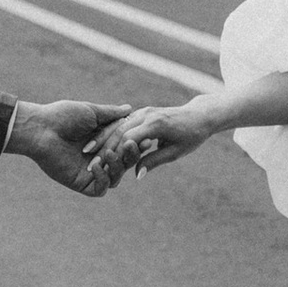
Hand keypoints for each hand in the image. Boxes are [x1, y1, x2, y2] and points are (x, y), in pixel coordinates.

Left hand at [6, 97, 130, 193]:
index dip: (136, 144)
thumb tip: (129, 109)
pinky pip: (100, 188)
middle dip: (131, 156)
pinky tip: (96, 166)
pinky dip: (103, 179)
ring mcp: (90, 172)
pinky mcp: (81, 183)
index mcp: (102, 142)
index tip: (145, 138)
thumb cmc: (62, 116)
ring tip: (111, 153)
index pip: (126, 147)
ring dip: (117, 166)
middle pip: (124, 163)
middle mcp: (99, 158)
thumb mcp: (91, 112)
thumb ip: (111, 114)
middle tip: (132, 146)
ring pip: (115, 177)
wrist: (41, 128)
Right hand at [79, 103, 213, 190]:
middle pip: (119, 131)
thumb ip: (155, 161)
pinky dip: (110, 133)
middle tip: (90, 164)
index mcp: (156, 124)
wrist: (199, 116)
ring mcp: (142, 112)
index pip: (129, 139)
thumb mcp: (175, 152)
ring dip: (102, 139)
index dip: (114, 154)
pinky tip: (98, 143)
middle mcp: (147, 115)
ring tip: (88, 153)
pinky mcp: (140, 112)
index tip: (102, 168)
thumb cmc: (191, 136)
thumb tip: (137, 175)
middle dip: (103, 148)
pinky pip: (122, 123)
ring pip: (117, 125)